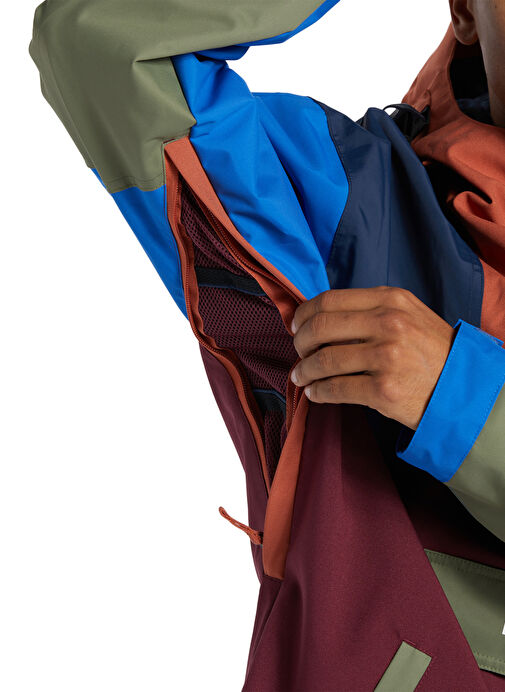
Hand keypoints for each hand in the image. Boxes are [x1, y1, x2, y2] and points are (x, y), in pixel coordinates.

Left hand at [289, 286, 455, 429]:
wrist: (463, 388)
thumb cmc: (432, 352)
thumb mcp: (409, 315)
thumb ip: (371, 310)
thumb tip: (321, 316)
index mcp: (390, 300)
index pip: (330, 300)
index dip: (304, 314)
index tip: (296, 326)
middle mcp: (388, 324)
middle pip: (321, 327)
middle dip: (300, 342)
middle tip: (298, 353)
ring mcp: (386, 357)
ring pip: (324, 360)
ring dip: (304, 370)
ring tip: (301, 376)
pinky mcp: (384, 389)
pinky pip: (335, 389)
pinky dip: (318, 392)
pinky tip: (315, 393)